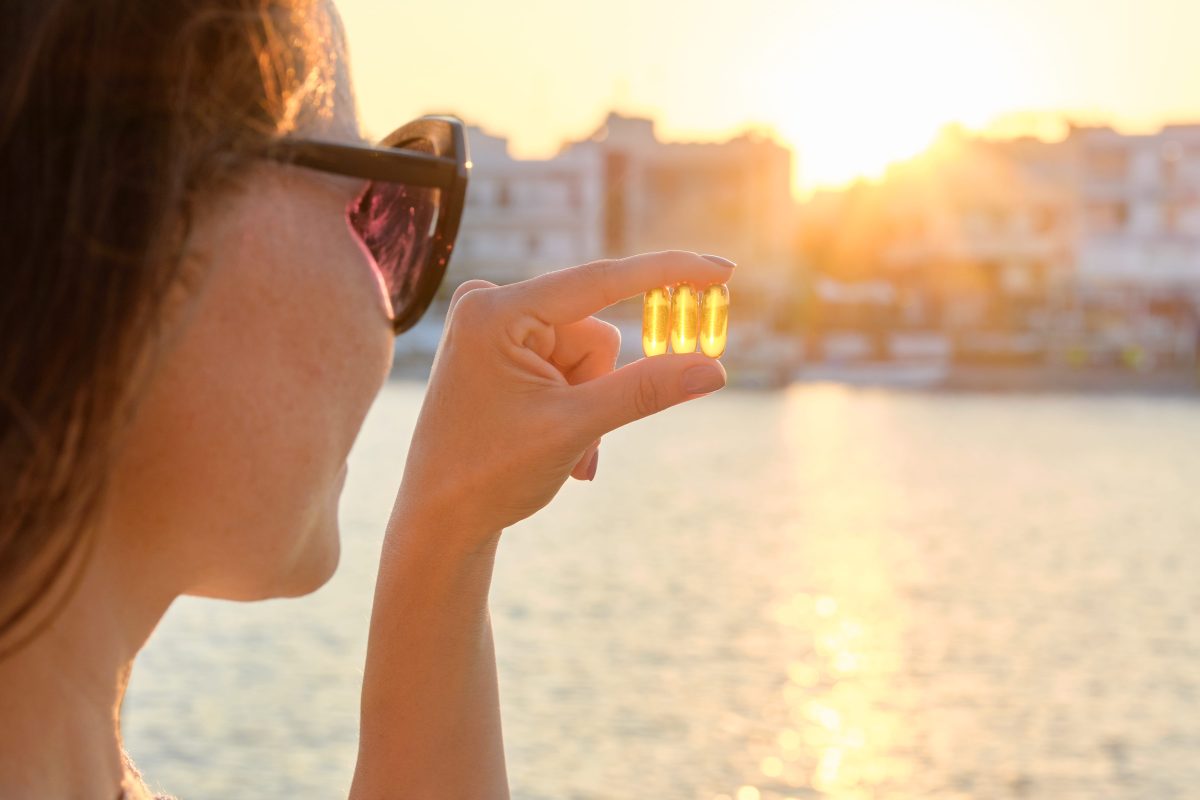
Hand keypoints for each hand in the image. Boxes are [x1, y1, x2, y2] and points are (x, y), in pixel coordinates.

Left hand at [392, 250, 734, 544]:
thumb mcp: (576, 428)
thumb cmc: (491, 474)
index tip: (722, 269)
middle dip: (599, 388)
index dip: (667, 273)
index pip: (599, 281)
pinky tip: (549, 440)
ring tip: (560, 448)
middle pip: (595, 331)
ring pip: (588, 353)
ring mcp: (495, 326)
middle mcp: (491, 305)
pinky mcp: (502, 347)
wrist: (438, 520)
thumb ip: (645, 391)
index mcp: (496, 312)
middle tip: (580, 439)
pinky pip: (567, 365)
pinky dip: (573, 404)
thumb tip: (713, 368)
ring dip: (588, 404)